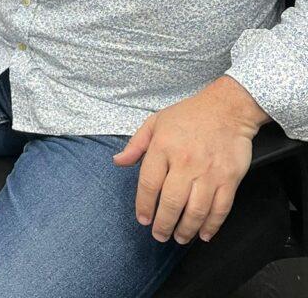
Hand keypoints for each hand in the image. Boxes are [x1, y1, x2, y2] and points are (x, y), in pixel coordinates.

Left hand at [112, 76, 269, 244]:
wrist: (227, 108)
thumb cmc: (189, 115)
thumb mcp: (156, 122)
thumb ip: (136, 144)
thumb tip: (118, 162)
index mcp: (163, 146)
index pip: (148, 183)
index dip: (143, 205)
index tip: (143, 219)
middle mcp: (185, 161)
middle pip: (170, 202)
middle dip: (163, 224)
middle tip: (159, 235)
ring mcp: (209, 172)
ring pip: (195, 210)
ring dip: (185, 230)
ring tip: (179, 238)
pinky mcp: (229, 179)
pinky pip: (220, 209)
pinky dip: (211, 226)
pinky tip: (203, 234)